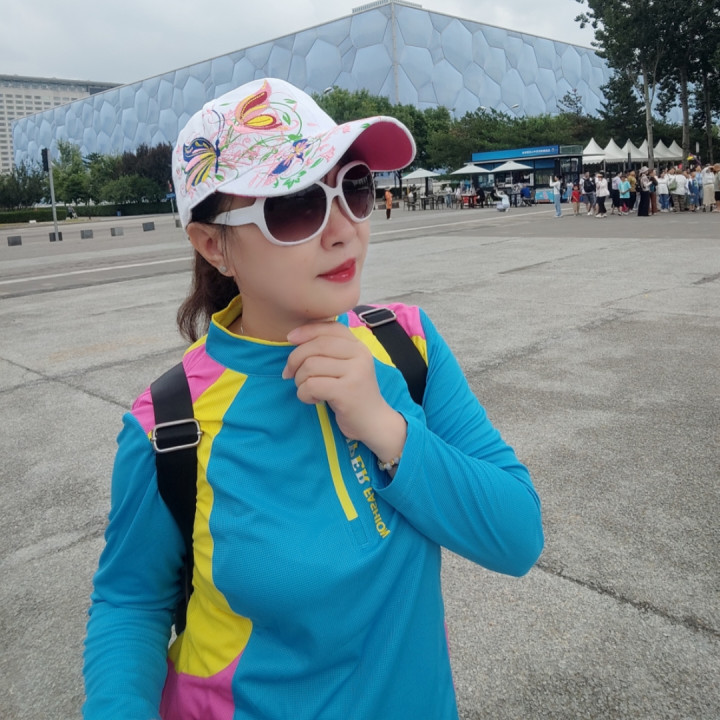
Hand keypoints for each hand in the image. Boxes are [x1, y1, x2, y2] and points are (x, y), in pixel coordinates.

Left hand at [283, 321, 405, 461]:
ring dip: (300, 380)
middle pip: (316, 346)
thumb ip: (328, 350)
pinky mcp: (347, 392)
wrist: (373, 422)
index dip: (306, 330)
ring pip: (310, 366)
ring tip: (308, 390)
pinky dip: (304, 394)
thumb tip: (293, 337)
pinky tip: (314, 400)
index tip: (289, 339)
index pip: (329, 327)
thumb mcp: (345, 366)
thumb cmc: (351, 393)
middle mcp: (360, 355)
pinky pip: (311, 385)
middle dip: (295, 359)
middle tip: (289, 374)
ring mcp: (355, 373)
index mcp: (359, 346)